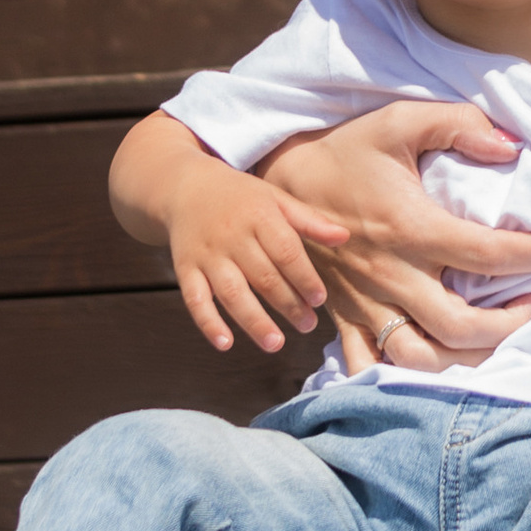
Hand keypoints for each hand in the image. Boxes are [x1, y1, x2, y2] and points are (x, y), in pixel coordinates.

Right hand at [110, 114, 351, 360]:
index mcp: (259, 215)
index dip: (304, 277)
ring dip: (254, 320)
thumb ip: (308, 220)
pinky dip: (208, 323)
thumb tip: (344, 237)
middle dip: (288, 305)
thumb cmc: (240, 197)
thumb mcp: (275, 198)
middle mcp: (231, 236)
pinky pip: (195, 299)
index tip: (320, 300)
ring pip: (231, 292)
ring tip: (276, 343)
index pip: (286, 251)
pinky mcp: (185, 269)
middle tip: (307, 325)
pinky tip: (225, 343)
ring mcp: (207, 255)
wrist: (185, 187)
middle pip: (263, 276)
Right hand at [261, 98, 530, 370]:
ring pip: (422, 359)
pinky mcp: (345, 320)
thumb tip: (510, 147)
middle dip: (510, 324)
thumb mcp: (399, 120)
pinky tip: (438, 362)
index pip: (489, 255)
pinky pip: (372, 367)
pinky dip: (405, 377)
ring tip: (495, 338)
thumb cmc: (345, 152)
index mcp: (410, 227)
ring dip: (467, 359)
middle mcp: (390, 275)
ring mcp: (366, 305)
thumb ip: (457, 124)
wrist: (278, 185)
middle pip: (461, 326)